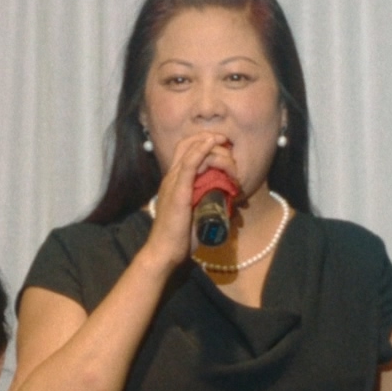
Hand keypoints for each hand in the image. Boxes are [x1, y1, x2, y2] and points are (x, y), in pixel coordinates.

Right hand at [141, 131, 236, 273]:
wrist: (164, 251)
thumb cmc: (180, 238)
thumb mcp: (196, 214)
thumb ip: (207, 203)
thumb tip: (227, 201)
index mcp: (174, 181)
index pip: (186, 151)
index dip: (204, 142)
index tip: (222, 145)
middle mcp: (171, 177)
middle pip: (187, 144)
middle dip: (209, 138)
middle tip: (226, 143)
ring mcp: (173, 182)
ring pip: (190, 151)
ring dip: (211, 145)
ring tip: (225, 144)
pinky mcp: (178, 190)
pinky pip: (189, 164)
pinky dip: (200, 150)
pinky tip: (211, 144)